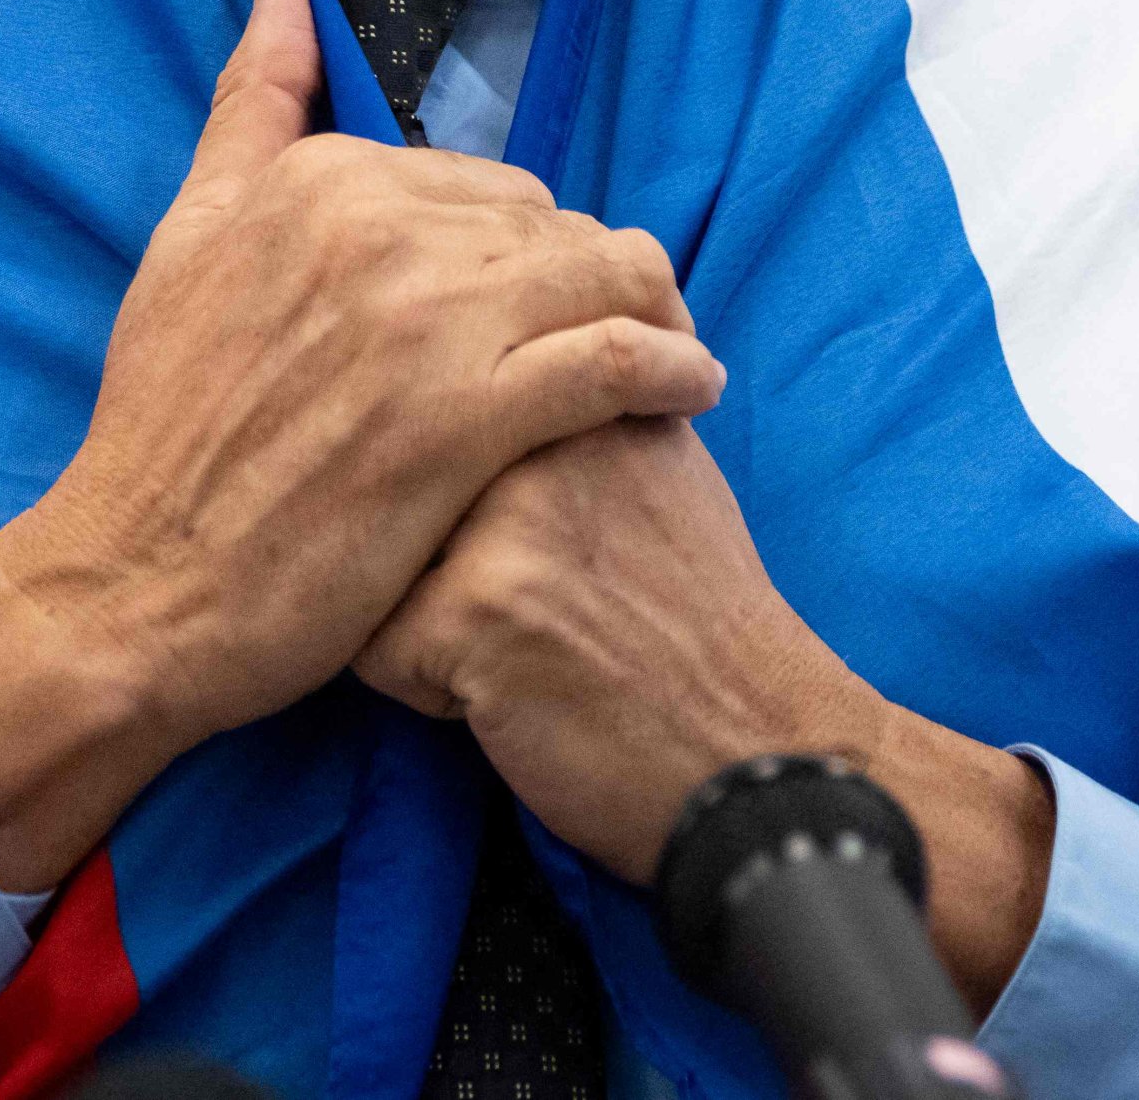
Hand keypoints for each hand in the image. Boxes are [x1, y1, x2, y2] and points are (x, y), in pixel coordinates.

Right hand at [0, 0, 724, 888]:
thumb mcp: (190, 232)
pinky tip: (689, 389)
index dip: (524, 243)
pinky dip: (671, 368)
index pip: (484, 180)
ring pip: (600, 275)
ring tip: (676, 352)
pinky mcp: (467, 420)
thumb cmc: (165, 422)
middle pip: (551, 224)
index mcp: (320, 177)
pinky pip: (616, 362)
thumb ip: (251, 99)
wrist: (139, 579)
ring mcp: (426, 323)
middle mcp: (377, 228)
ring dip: (656, 311)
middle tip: (618, 334)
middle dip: (591, 276)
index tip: (538, 300)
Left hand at [354, 418, 1056, 1009]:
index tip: (533, 555)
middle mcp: (545, 433)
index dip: (458, 496)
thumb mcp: (665, 474)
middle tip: (536, 614)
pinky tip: (518, 702)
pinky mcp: (476, 611)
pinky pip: (374, 651)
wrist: (764, 760)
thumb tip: (496, 378)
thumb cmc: (707, 634)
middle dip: (431, 555)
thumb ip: (584, 413)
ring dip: (422, 621)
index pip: (440, 412)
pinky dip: (428, 696)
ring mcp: (507, 518)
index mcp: (587, 392)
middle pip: (394, 482)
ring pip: (375, 564)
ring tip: (525, 653)